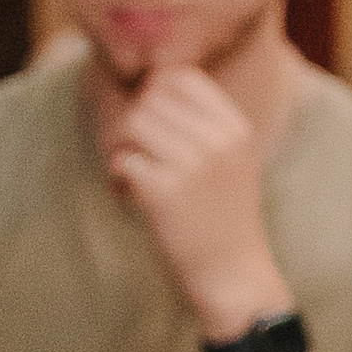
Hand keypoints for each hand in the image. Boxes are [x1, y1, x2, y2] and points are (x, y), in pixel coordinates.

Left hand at [102, 68, 286, 335]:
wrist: (233, 274)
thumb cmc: (224, 217)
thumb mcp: (232, 160)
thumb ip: (203, 124)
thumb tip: (150, 84)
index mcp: (234, 127)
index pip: (181, 77)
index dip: (153, 93)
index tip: (149, 124)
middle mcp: (217, 141)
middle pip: (149, 100)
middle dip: (132, 125)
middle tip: (134, 154)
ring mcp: (192, 165)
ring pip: (133, 125)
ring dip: (122, 148)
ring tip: (129, 174)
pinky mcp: (165, 193)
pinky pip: (124, 161)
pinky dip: (117, 177)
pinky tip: (126, 195)